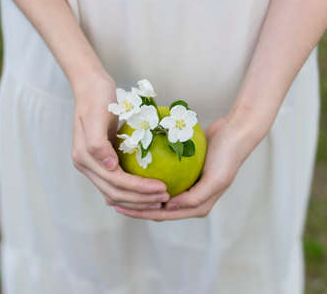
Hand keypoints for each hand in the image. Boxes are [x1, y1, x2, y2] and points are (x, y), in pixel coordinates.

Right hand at [71, 76, 169, 209]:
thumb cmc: (97, 98)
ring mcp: (93, 165)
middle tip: (166, 197)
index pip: (115, 183)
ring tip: (160, 197)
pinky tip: (149, 190)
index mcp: (83, 158)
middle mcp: (86, 166)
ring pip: (116, 193)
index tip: (162, 187)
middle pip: (115, 194)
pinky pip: (118, 182)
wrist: (91, 87)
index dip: (139, 189)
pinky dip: (133, 190)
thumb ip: (97, 144)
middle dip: (141, 199)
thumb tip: (110, 167)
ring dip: (138, 199)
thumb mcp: (96, 116)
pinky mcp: (102, 162)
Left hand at [114, 115, 253, 220]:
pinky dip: (145, 176)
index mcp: (196, 207)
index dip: (139, 212)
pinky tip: (130, 168)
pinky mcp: (182, 173)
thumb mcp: (216, 180)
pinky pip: (159, 176)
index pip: (161, 214)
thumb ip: (195, 198)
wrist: (235, 133)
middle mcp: (189, 200)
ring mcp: (185, 186)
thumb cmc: (227, 157)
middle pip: (155, 206)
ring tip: (116, 186)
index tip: (119, 205)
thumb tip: (169, 207)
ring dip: (136, 192)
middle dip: (133, 206)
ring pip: (154, 193)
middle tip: (110, 199)